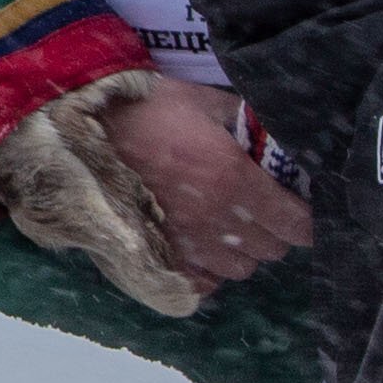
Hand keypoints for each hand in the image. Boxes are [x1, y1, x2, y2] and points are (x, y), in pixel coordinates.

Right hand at [0, 69, 285, 318]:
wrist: (75, 125)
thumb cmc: (142, 107)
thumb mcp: (201, 100)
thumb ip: (244, 120)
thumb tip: (274, 133)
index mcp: (235, 180)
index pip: (299, 224)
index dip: (306, 217)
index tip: (300, 204)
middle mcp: (217, 220)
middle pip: (273, 248)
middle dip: (276, 230)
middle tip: (264, 207)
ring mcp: (186, 242)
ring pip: (242, 268)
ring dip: (245, 250)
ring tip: (232, 226)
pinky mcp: (158, 252)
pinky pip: (203, 282)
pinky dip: (211, 270)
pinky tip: (203, 246)